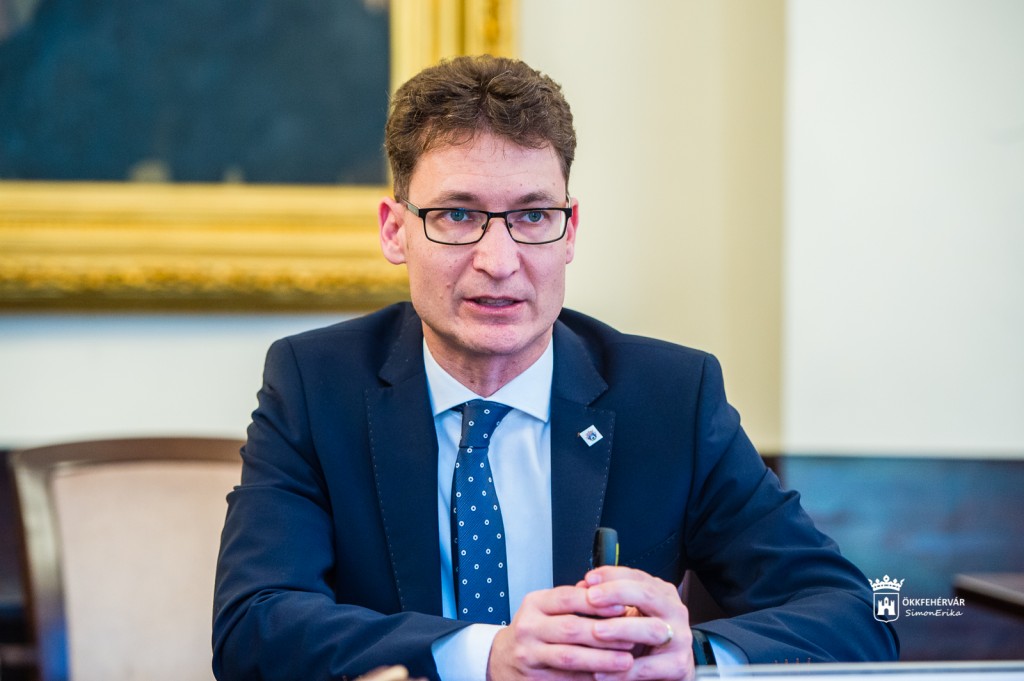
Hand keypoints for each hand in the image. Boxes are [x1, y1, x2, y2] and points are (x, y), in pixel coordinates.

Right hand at [486, 584, 638, 680]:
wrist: (502, 659)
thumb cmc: (534, 630)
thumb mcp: (546, 608)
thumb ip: (574, 602)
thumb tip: (614, 598)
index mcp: (534, 604)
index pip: (567, 597)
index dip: (596, 603)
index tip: (623, 606)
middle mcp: (528, 628)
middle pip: (570, 628)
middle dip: (605, 634)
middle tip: (632, 637)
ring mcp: (528, 655)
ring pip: (569, 657)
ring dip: (601, 660)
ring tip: (626, 661)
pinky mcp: (533, 680)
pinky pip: (565, 680)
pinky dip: (589, 679)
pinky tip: (608, 677)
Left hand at [581, 566, 695, 680]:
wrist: (671, 668)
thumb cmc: (646, 637)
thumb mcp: (631, 614)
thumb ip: (609, 600)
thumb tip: (582, 586)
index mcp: (662, 593)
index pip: (637, 576)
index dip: (612, 575)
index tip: (589, 579)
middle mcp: (674, 610)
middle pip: (647, 595)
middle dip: (617, 593)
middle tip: (592, 598)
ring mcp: (680, 638)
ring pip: (652, 629)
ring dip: (622, 629)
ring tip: (597, 631)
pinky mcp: (678, 665)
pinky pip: (648, 667)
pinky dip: (623, 671)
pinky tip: (601, 672)